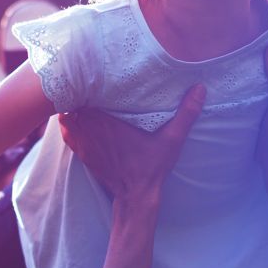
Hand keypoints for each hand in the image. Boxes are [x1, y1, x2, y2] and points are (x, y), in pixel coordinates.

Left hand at [59, 84, 203, 203]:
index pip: (87, 92)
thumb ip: (186, 114)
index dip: (87, 80)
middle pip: (75, 100)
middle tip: (89, 80)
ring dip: (72, 105)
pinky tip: (75, 116)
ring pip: (68, 115)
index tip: (95, 73)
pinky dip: (68, 123)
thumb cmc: (152, 166)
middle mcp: (91, 129)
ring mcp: (84, 141)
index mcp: (109, 120)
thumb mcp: (172, 140)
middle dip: (80, 90)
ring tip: (81, 95)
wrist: (135, 195)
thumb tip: (201, 88)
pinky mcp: (81, 152)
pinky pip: (66, 132)